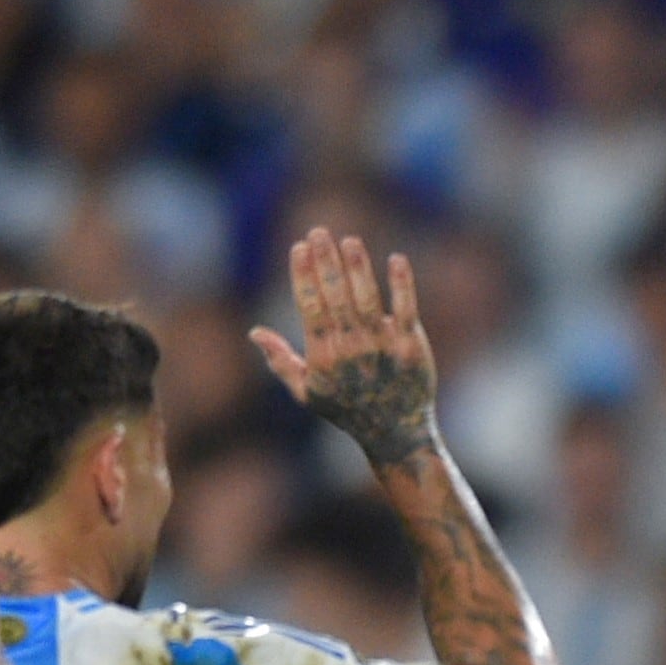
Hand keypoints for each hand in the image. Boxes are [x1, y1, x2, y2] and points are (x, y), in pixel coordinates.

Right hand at [250, 227, 439, 470]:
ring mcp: (382, 346)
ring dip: (358, 267)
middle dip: (326, 262)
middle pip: (336, 296)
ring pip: (367, 299)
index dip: (303, 275)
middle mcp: (352, 348)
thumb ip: (280, 361)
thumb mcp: (307, 393)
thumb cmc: (346, 410)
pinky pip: (406, 309)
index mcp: (324, 356)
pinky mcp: (411, 345)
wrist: (395, 432)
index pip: (310, 306)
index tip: (299, 247)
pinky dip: (402, 284)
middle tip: (319, 232)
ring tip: (349, 241)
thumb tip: (255, 332)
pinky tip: (396, 259)